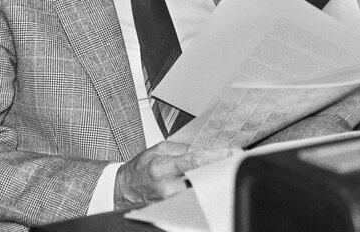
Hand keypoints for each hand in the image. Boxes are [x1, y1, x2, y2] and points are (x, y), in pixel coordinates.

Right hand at [113, 141, 234, 208]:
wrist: (125, 190)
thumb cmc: (140, 169)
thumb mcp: (159, 150)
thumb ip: (182, 148)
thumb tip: (203, 149)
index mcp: (163, 167)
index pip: (195, 161)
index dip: (216, 156)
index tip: (231, 152)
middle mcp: (169, 187)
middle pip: (203, 178)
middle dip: (220, 169)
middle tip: (234, 161)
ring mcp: (173, 201)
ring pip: (202, 189)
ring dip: (213, 180)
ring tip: (222, 171)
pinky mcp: (175, 209)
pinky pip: (195, 198)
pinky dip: (204, 190)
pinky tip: (209, 183)